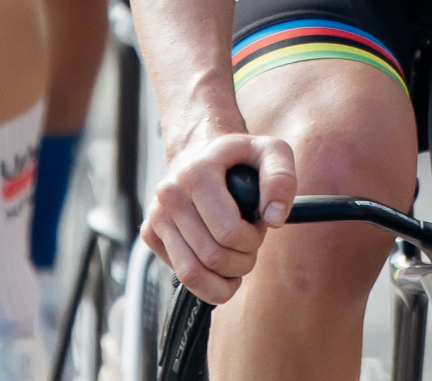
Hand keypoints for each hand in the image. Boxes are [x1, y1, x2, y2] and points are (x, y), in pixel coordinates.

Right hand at [142, 130, 295, 303]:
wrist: (201, 151)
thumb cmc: (239, 156)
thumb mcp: (271, 152)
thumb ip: (281, 179)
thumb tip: (274, 219)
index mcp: (196, 174)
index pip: (228, 233)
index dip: (252, 239)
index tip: (259, 224)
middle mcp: (170, 195)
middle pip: (212, 257)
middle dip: (242, 260)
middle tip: (250, 242)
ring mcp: (156, 215)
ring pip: (191, 275)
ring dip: (224, 278)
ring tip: (236, 258)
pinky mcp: (150, 233)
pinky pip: (180, 276)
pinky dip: (206, 280)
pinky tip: (217, 257)